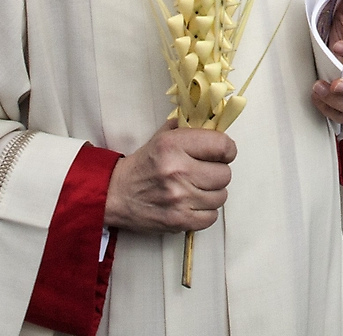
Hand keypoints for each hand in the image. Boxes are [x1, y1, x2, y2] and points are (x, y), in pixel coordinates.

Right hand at [103, 121, 235, 233]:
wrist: (115, 194)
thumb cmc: (143, 164)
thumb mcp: (161, 137)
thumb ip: (188, 128)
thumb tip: (214, 122)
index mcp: (174, 145)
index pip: (223, 146)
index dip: (227, 150)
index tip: (221, 153)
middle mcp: (178, 170)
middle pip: (225, 174)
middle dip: (218, 172)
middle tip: (205, 172)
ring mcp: (179, 198)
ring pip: (221, 196)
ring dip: (212, 193)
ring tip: (197, 189)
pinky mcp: (179, 221)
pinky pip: (211, 217)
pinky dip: (206, 212)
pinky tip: (193, 204)